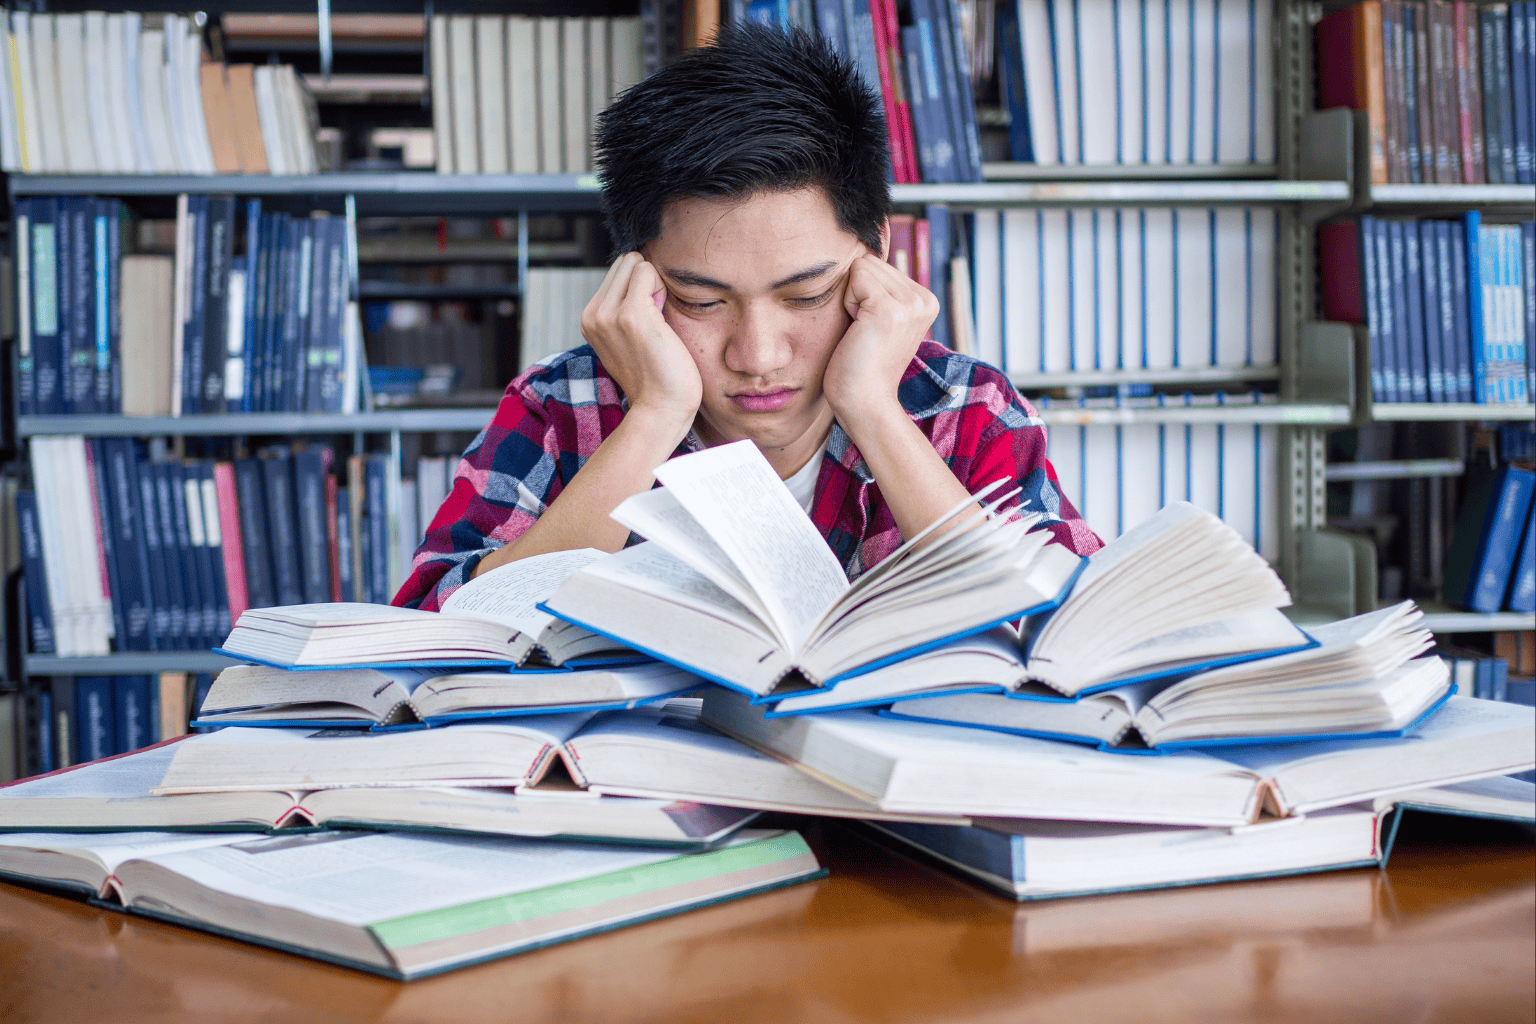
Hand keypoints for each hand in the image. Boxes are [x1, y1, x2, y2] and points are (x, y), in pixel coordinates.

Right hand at [580, 252, 701, 429]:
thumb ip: (624, 310)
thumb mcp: (628, 340)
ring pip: (635, 262)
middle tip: (655, 320)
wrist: (661, 409)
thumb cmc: (656, 377)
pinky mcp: (631, 313)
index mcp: (590, 320)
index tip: (648, 321)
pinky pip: (647, 270)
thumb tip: (641, 275)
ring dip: (654, 284)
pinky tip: (663, 320)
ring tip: (658, 322)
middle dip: (645, 281)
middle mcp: (593, 314)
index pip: (618, 272)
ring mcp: (608, 313)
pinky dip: (662, 287)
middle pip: (625, 262)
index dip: (639, 288)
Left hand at [821, 252, 939, 422]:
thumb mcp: (879, 320)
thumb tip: (862, 253)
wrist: (865, 403)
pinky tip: (858, 331)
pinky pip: (855, 277)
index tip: (871, 328)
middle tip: (865, 332)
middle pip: (870, 262)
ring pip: (862, 267)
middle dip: (857, 293)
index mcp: (926, 300)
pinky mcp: (890, 309)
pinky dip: (847, 303)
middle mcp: (925, 299)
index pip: (879, 265)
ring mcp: (911, 303)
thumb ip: (880, 289)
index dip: (863, 294)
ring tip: (863, 332)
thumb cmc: (861, 365)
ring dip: (851, 299)